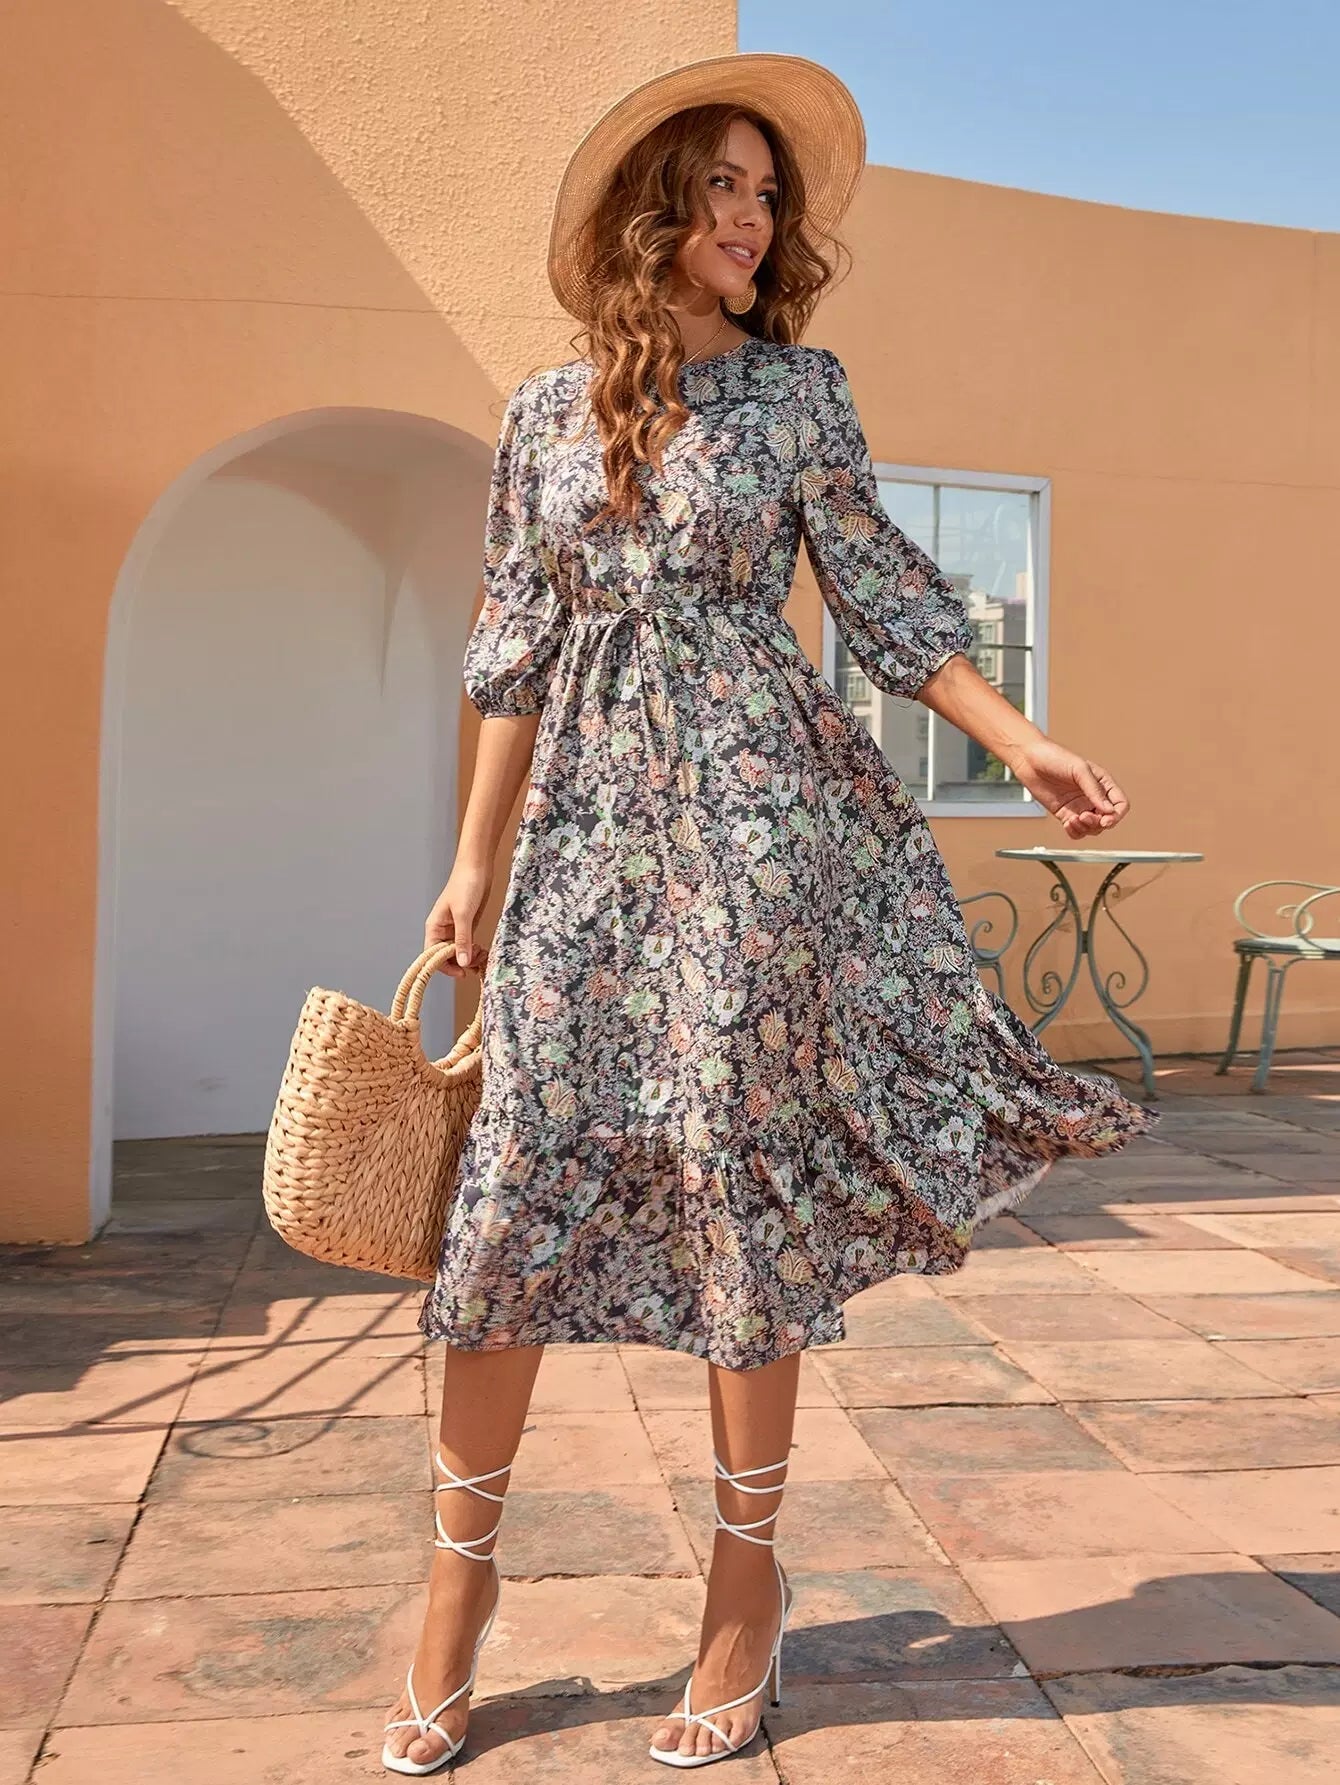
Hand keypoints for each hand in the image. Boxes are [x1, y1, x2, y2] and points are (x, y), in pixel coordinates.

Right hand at [425, 860, 491, 975]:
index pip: (432, 955)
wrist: (477, 867)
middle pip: (446, 956)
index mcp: (434, 927)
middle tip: (476, 963)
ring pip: (458, 952)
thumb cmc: (465, 885)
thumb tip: (462, 963)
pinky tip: (483, 952)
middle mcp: (442, 930)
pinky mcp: (467, 926)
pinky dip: (474, 951)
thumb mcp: (463, 914)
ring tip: (482, 955)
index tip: (461, 973)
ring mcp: (455, 929)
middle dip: (460, 963)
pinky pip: (468, 945)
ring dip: (469, 958)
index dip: (444, 967)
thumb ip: (462, 939)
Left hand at [1008, 738, 1128, 840]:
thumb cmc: (1054, 756)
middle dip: (1099, 823)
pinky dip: (1075, 832)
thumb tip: (1108, 810)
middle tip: (1084, 817)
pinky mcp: (1065, 814)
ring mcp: (1079, 806)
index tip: (1106, 819)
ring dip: (1086, 828)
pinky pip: (1076, 830)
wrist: (1029, 760)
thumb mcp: (1079, 769)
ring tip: (1073, 820)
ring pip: (1093, 828)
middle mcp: (1093, 796)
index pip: (1120, 804)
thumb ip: (1094, 790)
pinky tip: (1068, 824)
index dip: (1117, 815)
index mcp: (1102, 783)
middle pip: (1108, 819)